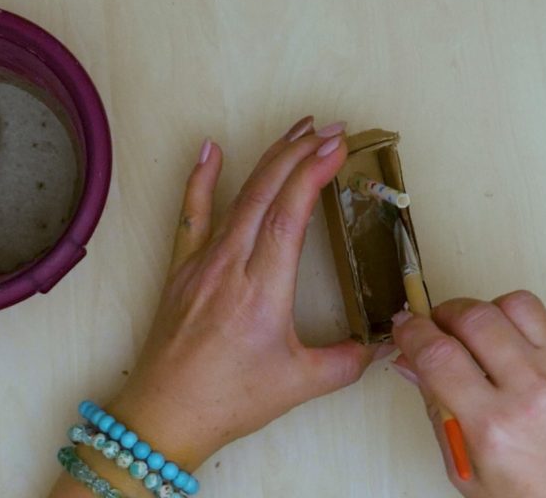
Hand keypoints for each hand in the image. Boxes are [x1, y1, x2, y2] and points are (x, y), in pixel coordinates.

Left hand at [102, 117, 386, 471]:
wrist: (164, 415)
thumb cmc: (227, 400)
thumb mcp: (299, 385)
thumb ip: (347, 363)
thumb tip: (381, 347)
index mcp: (261, 290)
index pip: (289, 214)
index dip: (312, 174)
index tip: (336, 146)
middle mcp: (230, 266)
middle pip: (265, 193)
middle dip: (299, 153)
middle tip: (330, 129)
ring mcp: (202, 263)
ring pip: (237, 197)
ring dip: (268, 159)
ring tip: (296, 131)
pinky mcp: (182, 269)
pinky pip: (191, 214)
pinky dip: (200, 179)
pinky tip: (210, 150)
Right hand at [391, 291, 545, 497]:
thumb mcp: (468, 471)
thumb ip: (438, 411)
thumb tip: (411, 363)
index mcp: (495, 427)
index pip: (438, 354)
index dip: (412, 332)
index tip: (405, 327)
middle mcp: (535, 394)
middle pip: (475, 316)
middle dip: (445, 313)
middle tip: (439, 327)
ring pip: (517, 304)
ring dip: (488, 313)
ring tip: (481, 336)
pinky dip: (528, 340)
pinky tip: (525, 367)